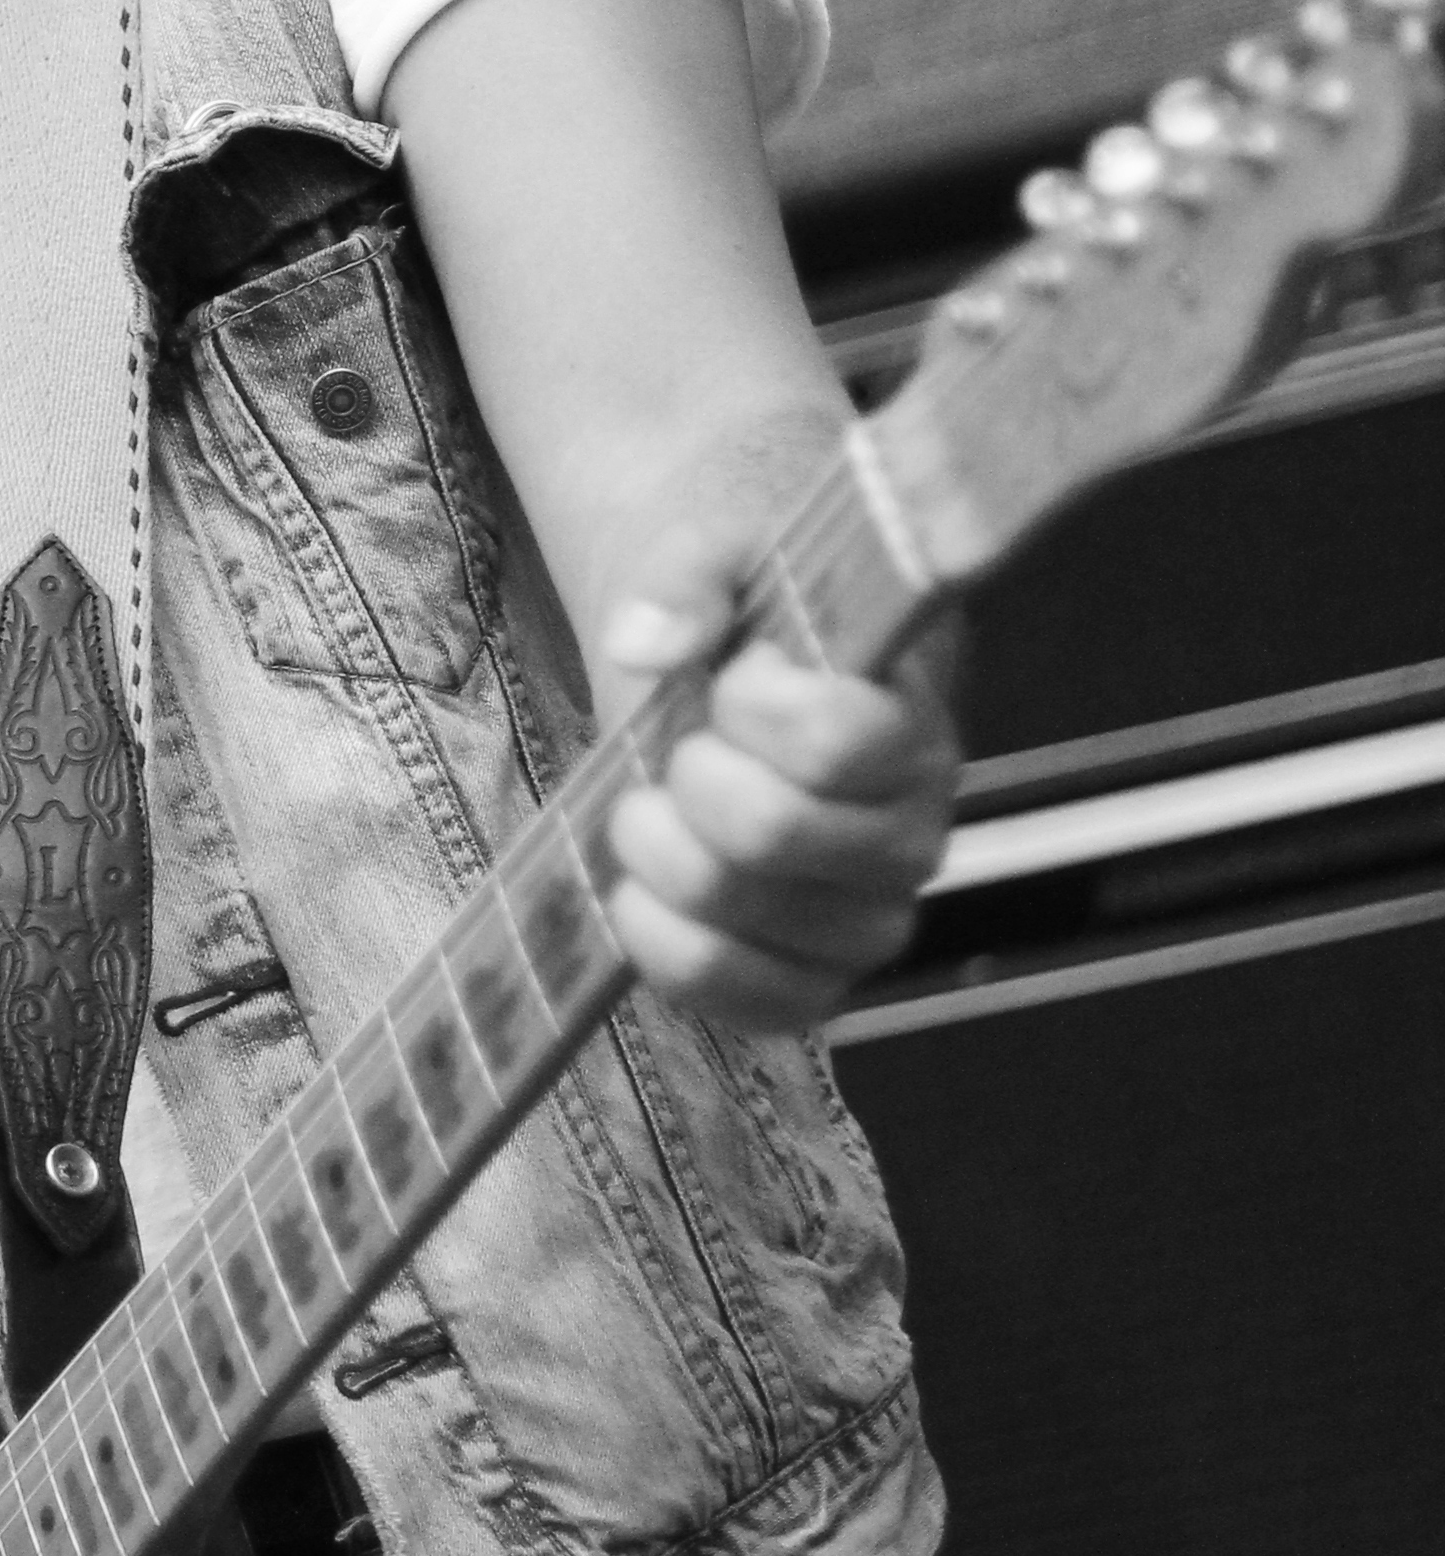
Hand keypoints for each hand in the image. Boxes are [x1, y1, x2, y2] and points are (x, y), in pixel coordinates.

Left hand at [594, 534, 958, 1028]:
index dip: (751, 703)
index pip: (836, 740)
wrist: (733, 698)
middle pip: (769, 830)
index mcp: (913, 732)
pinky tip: (643, 887)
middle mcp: (913, 840)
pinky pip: (735, 998)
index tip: (735, 674)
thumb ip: (689, 575)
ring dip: (656, 847)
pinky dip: (660, 941)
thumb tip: (643, 642)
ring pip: (732, 909)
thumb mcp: (724, 557)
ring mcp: (867, 925)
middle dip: (688, 773)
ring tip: (652, 804)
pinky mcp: (813, 988)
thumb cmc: (747, 631)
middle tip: (684, 743)